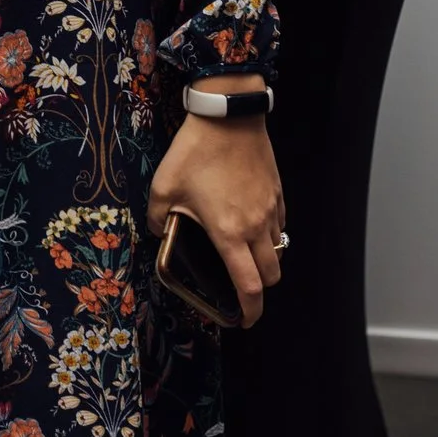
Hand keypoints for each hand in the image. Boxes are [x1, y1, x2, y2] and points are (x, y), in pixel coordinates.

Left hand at [148, 76, 284, 325]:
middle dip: (257, 290)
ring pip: (277, 250)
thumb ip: (157, 218)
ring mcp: (271, 210)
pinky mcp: (278, 193)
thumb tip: (159, 231)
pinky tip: (249, 223)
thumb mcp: (163, 187)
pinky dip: (269, 235)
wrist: (228, 115)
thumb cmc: (195, 151)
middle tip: (240, 288)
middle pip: (271, 276)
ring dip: (264, 260)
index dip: (249, 312)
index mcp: (228, 233)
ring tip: (241, 253)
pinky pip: (279, 226)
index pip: (249, 287)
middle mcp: (255, 227)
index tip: (241, 320)